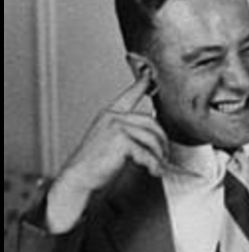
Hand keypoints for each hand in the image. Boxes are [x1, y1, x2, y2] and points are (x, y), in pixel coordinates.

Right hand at [46, 73, 168, 231]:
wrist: (81, 177)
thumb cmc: (95, 165)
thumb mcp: (111, 144)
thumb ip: (128, 136)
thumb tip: (153, 139)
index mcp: (109, 115)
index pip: (129, 95)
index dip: (141, 84)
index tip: (149, 74)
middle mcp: (113, 117)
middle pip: (150, 122)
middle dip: (162, 141)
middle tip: (164, 156)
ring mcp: (116, 126)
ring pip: (152, 138)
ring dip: (159, 155)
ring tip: (158, 167)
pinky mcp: (121, 140)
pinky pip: (147, 152)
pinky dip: (153, 164)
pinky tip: (153, 171)